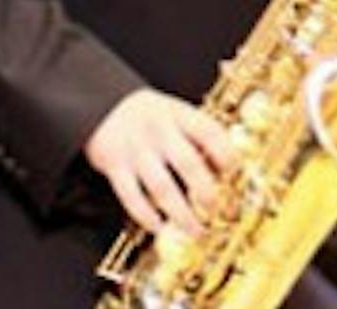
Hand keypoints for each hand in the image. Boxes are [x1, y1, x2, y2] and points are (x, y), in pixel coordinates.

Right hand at [84, 88, 234, 235]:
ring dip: (182, 214)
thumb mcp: (175, 113)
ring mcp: (136, 149)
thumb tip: (224, 172)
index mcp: (179, 115)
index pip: (209, 132)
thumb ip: (197, 136)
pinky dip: (147, 216)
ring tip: (196, 231)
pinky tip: (159, 226)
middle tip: (218, 212)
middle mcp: (159, 131)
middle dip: (206, 192)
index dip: (226, 155)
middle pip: (188, 163)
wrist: (102, 104)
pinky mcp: (114, 166)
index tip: (233, 175)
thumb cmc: (149, 115)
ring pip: (162, 187)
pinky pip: (132, 197)